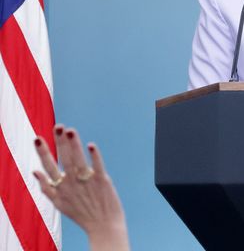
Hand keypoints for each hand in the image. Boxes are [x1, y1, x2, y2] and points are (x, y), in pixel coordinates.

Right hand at [34, 125, 129, 250]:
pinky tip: (90, 145)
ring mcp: (86, 181)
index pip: (49, 166)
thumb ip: (46, 188)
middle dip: (59, 142)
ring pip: (78, 159)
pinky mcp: (102, 180)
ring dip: (74, 144)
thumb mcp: (58, 204)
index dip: (43, 152)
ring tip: (70, 130)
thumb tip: (34, 171)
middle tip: (58, 126)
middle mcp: (71, 183)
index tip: (37, 138)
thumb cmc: (81, 213)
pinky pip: (97, 165)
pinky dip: (94, 156)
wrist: (103, 225)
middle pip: (64, 158)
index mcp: (60, 187)